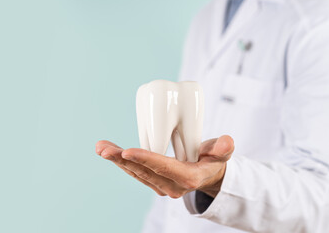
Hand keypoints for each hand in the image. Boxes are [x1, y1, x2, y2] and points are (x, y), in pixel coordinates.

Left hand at [95, 135, 233, 197]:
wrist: (209, 175)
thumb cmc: (214, 160)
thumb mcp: (222, 154)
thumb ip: (223, 148)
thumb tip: (227, 142)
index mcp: (188, 178)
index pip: (164, 167)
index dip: (145, 159)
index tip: (127, 151)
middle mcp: (172, 186)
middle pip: (144, 171)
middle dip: (122, 159)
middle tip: (104, 148)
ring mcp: (161, 186)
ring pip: (135, 173)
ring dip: (117, 160)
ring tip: (101, 147)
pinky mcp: (154, 182)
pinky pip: (135, 172)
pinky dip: (121, 162)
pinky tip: (108, 152)